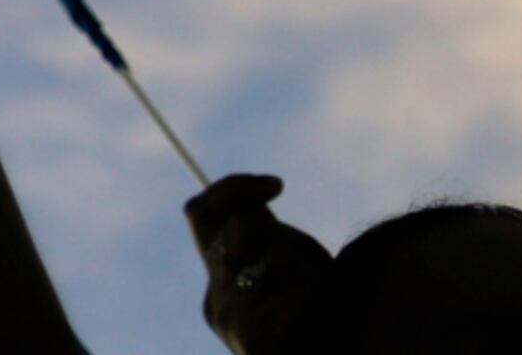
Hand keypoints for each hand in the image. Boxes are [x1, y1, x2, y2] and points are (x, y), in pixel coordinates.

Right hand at [183, 173, 331, 352]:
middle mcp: (215, 299)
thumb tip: (270, 183)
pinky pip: (289, 292)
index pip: (199, 212)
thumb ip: (266, 227)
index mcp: (217, 279)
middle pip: (239, 227)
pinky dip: (312, 293)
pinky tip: (317, 307)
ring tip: (322, 294)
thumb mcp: (293, 255)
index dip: (233, 187)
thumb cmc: (320, 309)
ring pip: (272, 256)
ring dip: (308, 268)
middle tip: (307, 263)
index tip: (278, 185)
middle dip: (279, 233)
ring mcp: (228, 320)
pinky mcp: (251, 338)